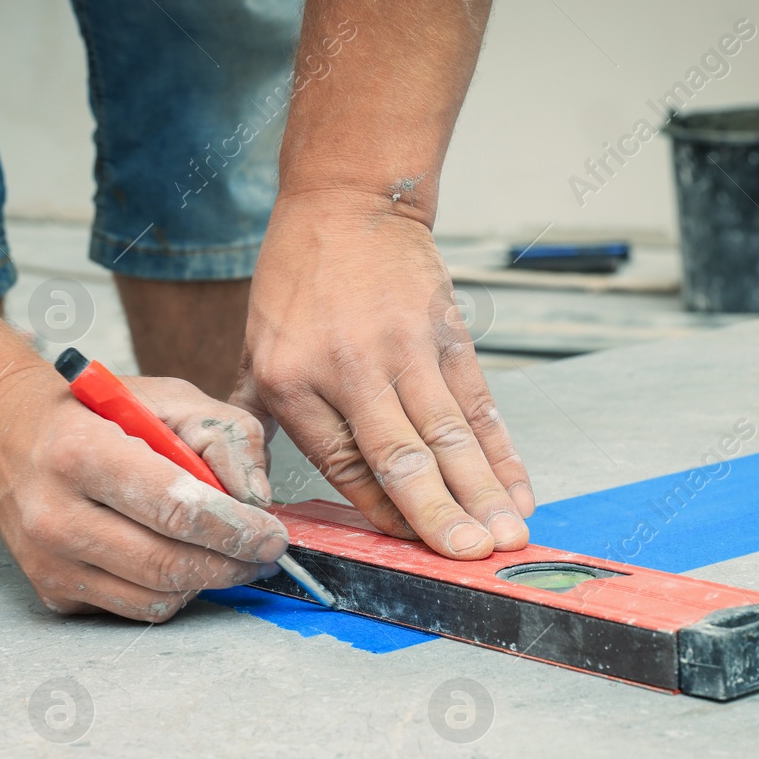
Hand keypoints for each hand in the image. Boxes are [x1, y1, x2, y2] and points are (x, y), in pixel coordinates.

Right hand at [0, 364, 288, 621]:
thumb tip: (256, 499)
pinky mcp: (51, 591)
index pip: (173, 507)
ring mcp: (47, 561)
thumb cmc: (97, 416)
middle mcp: (54, 513)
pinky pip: (133, 609)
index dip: (234, 528)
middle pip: (167, 562)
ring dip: (205, 581)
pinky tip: (177, 559)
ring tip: (224, 553)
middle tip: (263, 552)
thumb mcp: (166, 398)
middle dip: (230, 563)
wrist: (11, 439)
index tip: (269, 534)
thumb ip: (224, 436)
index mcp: (80, 452)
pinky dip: (169, 591)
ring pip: (154, 597)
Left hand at [233, 191, 534, 558]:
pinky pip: (479, 404)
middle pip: (400, 456)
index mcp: (293, 380)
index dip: (383, 513)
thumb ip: (253, 416)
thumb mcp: (257, 346)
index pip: (343, 465)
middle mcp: (349, 368)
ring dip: (482, 491)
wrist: (348, 201)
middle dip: (439, 514)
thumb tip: (240, 485)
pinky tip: (519, 490)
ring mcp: (404, 350)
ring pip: (449, 435)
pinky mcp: (447, 334)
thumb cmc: (297, 280)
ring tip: (506, 537)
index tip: (412, 549)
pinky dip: (502, 452)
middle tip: (471, 557)